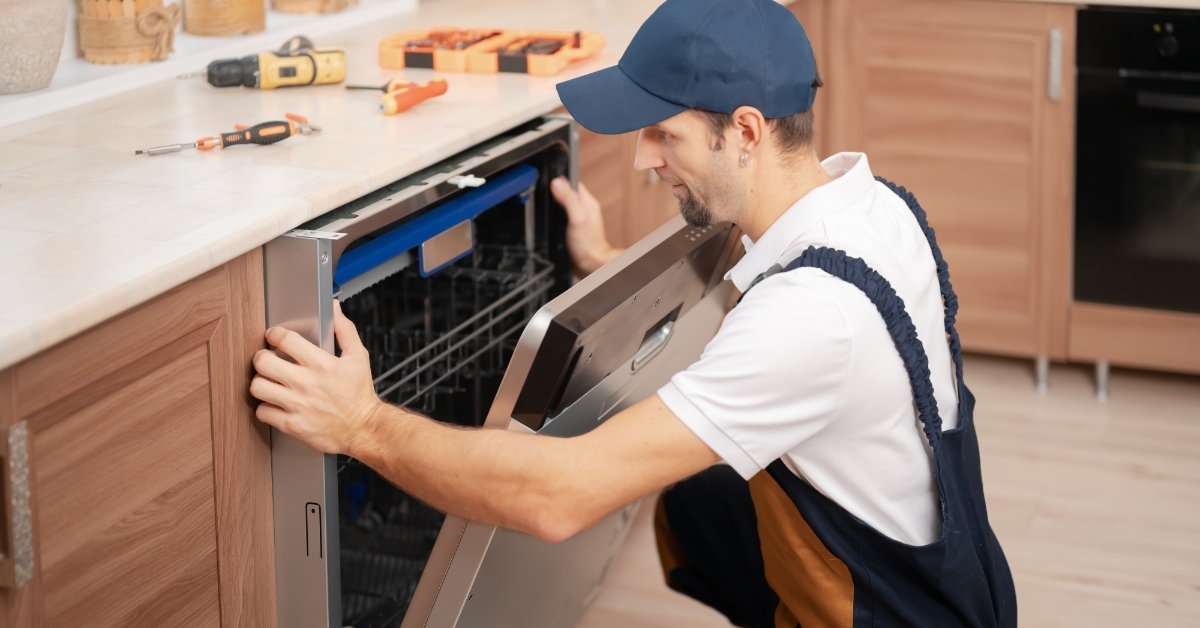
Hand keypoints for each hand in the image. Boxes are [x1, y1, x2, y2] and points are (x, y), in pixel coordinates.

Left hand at [250, 300, 384, 455]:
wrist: (364, 428)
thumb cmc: (359, 394)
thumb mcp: (358, 357)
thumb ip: (344, 330)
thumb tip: (334, 309)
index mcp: (322, 364)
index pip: (286, 339)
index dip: (274, 334)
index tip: (273, 337)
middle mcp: (307, 383)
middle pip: (263, 362)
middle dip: (262, 358)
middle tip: (267, 360)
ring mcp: (297, 405)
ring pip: (258, 387)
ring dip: (261, 382)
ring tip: (269, 382)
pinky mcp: (292, 425)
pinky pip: (263, 412)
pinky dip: (265, 408)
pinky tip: (275, 404)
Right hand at [550, 176, 622, 275]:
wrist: (591, 266)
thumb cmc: (588, 245)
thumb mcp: (577, 218)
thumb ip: (568, 199)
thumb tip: (557, 182)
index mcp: (587, 202)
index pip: (572, 182)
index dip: (560, 179)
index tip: (548, 179)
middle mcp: (584, 209)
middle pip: (566, 193)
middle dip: (554, 192)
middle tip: (542, 193)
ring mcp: (579, 220)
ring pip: (563, 206)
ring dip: (554, 206)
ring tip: (544, 207)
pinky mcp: (573, 230)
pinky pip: (562, 219)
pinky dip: (555, 219)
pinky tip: (550, 223)